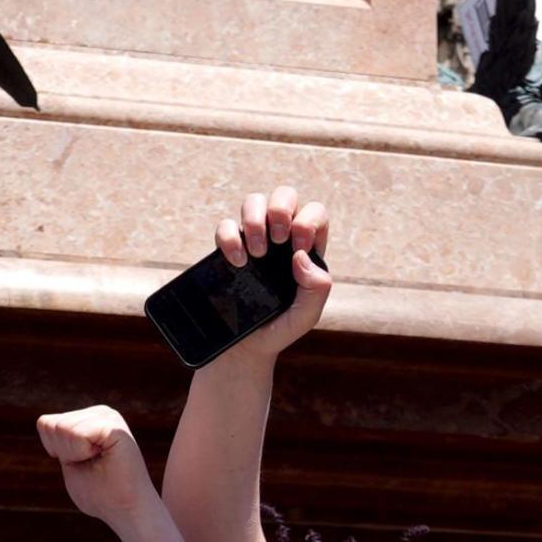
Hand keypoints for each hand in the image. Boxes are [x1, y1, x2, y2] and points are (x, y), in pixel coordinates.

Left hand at [39, 405, 152, 527]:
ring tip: (102, 465)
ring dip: (75, 456)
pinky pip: (77, 435)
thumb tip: (44, 421)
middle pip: (52, 425)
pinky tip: (106, 460)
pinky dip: (82, 454)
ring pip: (62, 428)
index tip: (83, 464)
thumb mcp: (70, 463)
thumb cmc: (102, 495)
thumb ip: (57, 440)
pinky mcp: (115, 427)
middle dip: (65, 453)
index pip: (46, 424)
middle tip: (94, 467)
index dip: (56, 451)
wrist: (128, 512)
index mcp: (90, 419)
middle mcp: (101, 412)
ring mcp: (109, 417)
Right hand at [213, 183, 331, 363]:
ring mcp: (252, 238)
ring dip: (255, 219)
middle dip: (281, 208)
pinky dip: (229, 237)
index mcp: (306, 247)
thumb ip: (317, 288)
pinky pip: (225, 225)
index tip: (298, 247)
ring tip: (257, 253)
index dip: (309, 220)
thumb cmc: (280, 328)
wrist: (245, 347)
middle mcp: (280, 236)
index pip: (314, 212)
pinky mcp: (227, 247)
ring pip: (254, 201)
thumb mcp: (306, 315)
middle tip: (278, 240)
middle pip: (285, 194)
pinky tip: (237, 262)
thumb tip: (300, 255)